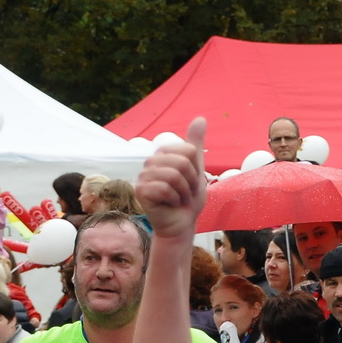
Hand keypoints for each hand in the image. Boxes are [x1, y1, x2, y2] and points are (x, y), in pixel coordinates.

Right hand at [136, 116, 206, 238]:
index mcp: (163, 154)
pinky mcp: (141, 190)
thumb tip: (200, 118)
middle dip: (191, 182)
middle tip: (186, 193)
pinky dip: (175, 200)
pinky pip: (166, 189)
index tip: (191, 182)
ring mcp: (144, 176)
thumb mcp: (197, 169)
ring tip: (179, 199)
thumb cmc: (188, 199)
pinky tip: (170, 205)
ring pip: (174, 176)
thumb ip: (195, 144)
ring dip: (184, 193)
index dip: (196, 170)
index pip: (188, 150)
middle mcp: (151, 162)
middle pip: (183, 162)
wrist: (181, 225)